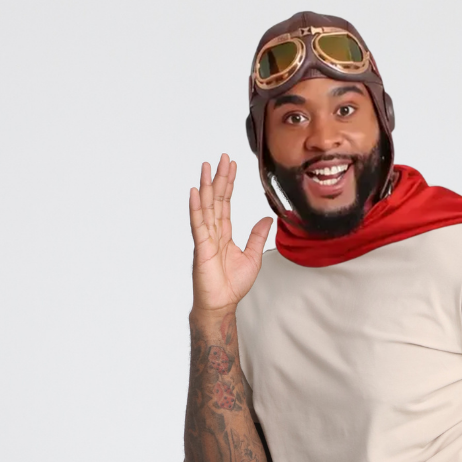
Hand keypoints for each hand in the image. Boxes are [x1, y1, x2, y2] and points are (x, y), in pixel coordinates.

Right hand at [189, 154, 273, 319]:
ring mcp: (206, 238)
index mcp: (225, 234)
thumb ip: (257, 237)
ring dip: (206, 186)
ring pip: (206, 207)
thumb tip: (267, 219)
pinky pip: (198, 224)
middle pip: (216, 199)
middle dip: (220, 178)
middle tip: (222, 157)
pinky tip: (195, 192)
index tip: (232, 166)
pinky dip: (196, 208)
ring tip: (206, 166)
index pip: (226, 203)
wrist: (222, 304)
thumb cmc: (232, 286)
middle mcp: (214, 232)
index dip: (229, 184)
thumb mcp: (252, 257)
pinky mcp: (201, 248)